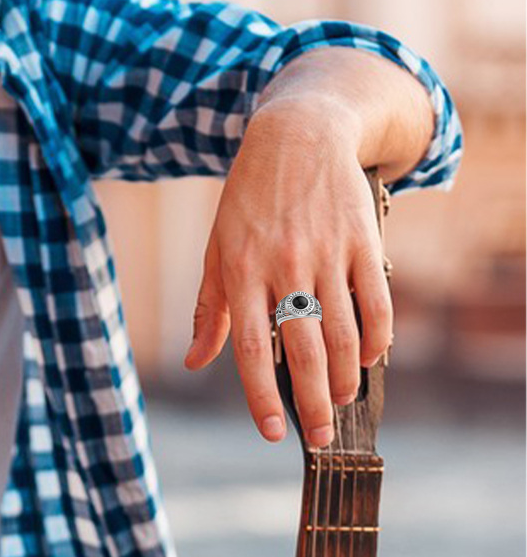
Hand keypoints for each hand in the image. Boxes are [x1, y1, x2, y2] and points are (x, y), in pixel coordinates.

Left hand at [184, 97, 392, 448]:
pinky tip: (370, 357)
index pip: (248, 345)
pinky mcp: (362, 241)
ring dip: (344, 378)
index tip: (270, 432)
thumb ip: (208, 307)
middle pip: (302, 349)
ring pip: (343, 333)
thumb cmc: (248, 198)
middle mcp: (283, 264)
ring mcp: (326, 252)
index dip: (260, 395)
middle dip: (312, 404)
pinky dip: (378, 339)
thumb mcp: (218, 246)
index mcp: (241, 268)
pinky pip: (377, 302)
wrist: (297, 136)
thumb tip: (195, 361)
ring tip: (339, 400)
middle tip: (319, 437)